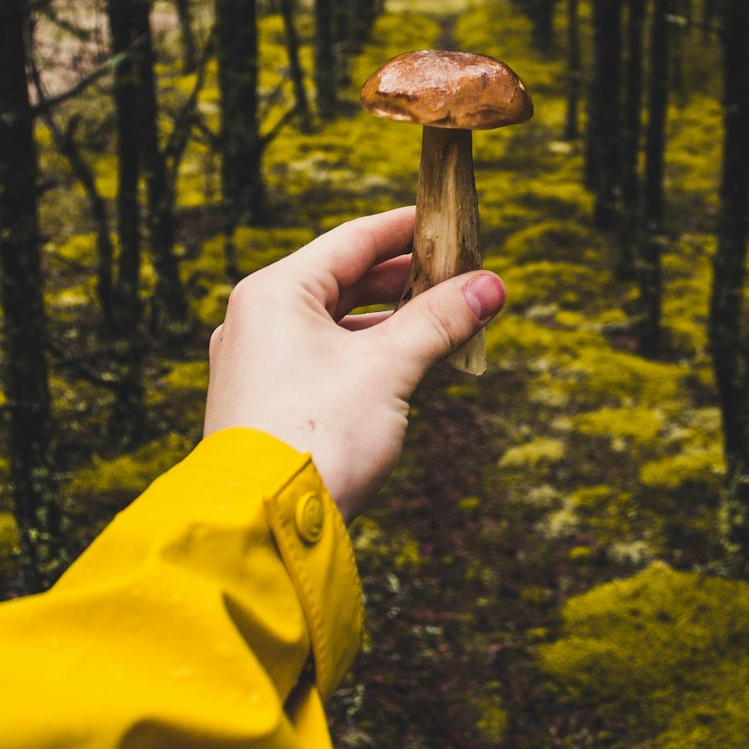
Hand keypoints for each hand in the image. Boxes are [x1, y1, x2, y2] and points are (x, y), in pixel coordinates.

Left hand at [203, 207, 505, 522]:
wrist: (261, 525)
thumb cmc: (317, 435)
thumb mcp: (388, 369)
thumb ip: (440, 321)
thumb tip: (491, 286)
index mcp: (275, 293)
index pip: (352, 240)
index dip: (407, 230)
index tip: (450, 223)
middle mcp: (258, 319)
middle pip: (344, 279)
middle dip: (407, 278)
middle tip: (461, 275)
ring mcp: (258, 362)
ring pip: (336, 322)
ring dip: (392, 319)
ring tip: (446, 319)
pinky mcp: (266, 401)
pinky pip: (324, 356)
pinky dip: (368, 352)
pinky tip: (407, 362)